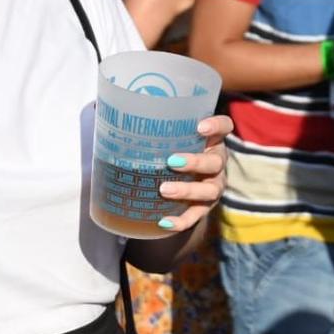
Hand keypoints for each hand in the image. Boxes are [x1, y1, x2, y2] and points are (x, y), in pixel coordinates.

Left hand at [156, 114, 230, 232]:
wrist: (180, 183)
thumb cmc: (171, 151)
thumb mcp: (170, 138)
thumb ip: (153, 127)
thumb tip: (109, 112)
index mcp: (211, 140)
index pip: (224, 127)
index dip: (216, 125)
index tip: (199, 127)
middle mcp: (217, 162)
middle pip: (216, 162)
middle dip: (195, 162)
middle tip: (171, 161)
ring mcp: (214, 185)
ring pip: (210, 190)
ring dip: (187, 191)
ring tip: (164, 190)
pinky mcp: (206, 206)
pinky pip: (197, 215)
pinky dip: (182, 220)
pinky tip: (164, 221)